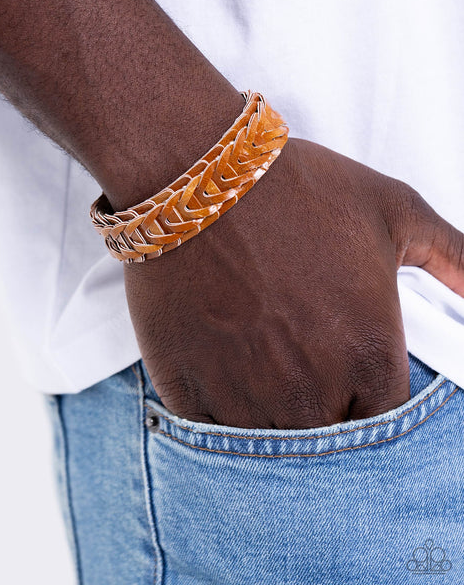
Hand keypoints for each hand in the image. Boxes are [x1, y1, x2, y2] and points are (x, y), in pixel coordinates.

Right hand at [124, 138, 463, 428]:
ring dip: (269, 414)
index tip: (346, 372)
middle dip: (319, 405)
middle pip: (327, 439)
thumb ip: (455, 256)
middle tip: (299, 360)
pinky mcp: (189, 390)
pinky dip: (220, 412)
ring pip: (269, 447)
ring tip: (260, 363)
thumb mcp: (395, 210)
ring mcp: (246, 396)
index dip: (365, 395)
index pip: (384, 421)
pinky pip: (211, 436)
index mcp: (369, 355)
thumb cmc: (295, 189)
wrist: (200, 179)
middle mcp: (311, 390)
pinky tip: (223, 367)